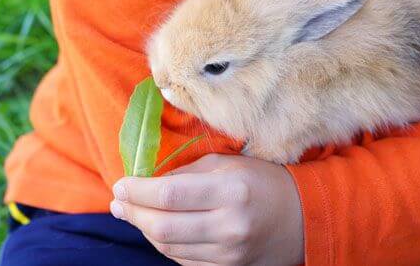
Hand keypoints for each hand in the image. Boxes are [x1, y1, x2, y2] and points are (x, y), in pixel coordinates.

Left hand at [111, 152, 304, 265]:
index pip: (169, 193)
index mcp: (231, 190)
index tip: (120, 183)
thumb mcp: (227, 163)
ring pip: (168, 247)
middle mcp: (229, 225)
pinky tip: (155, 228)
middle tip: (117, 201)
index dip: (138, 190)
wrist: (302, 219)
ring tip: (129, 212)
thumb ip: (187, 173)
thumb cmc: (261, 181)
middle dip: (133, 213)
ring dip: (143, 229)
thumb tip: (145, 181)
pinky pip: (182, 260)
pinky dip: (163, 244)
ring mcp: (228, 253)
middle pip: (163, 226)